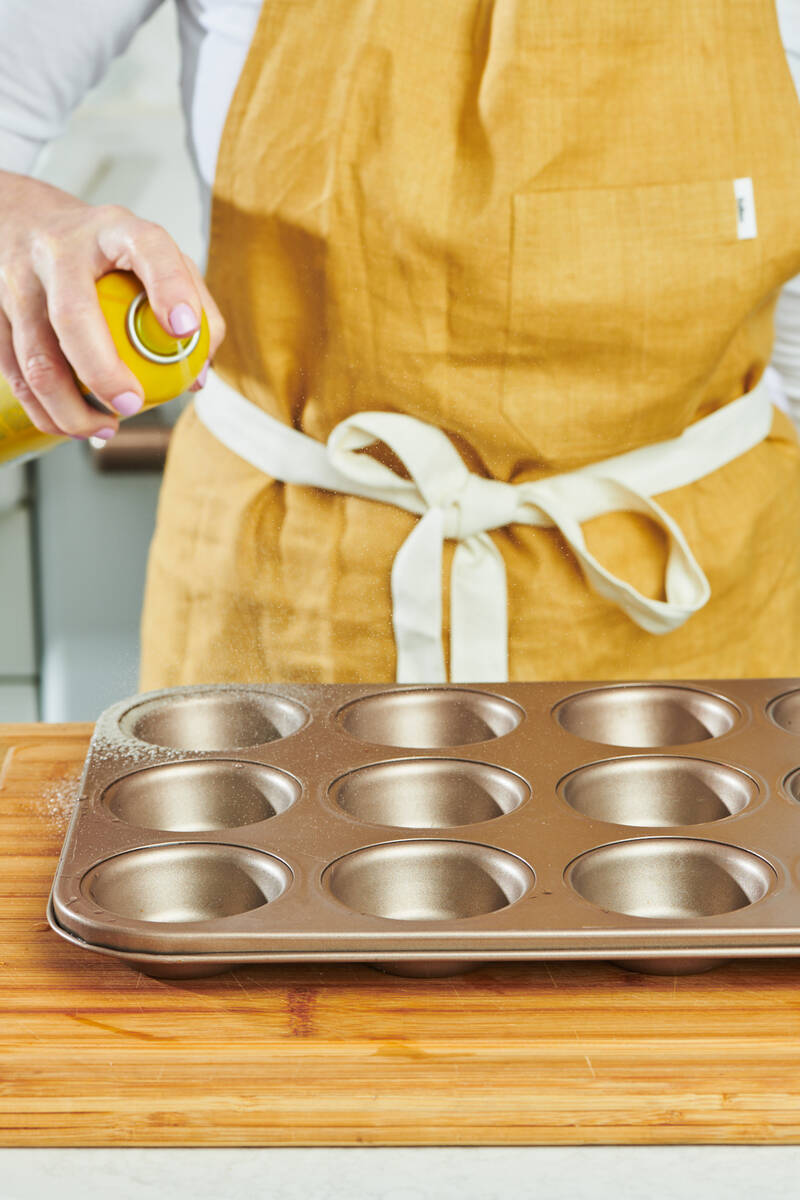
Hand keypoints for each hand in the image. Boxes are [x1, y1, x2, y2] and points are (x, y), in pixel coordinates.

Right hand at [0, 171, 225, 439]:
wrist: (21, 220)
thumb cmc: (102, 251)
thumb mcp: (151, 257)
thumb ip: (190, 304)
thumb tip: (198, 373)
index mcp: (112, 230)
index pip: (146, 248)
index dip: (169, 287)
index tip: (184, 330)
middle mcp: (59, 250)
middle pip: (73, 316)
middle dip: (103, 371)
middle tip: (132, 404)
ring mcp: (18, 280)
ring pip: (37, 358)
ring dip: (72, 407)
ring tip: (107, 427)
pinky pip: (15, 375)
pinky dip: (46, 411)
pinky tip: (74, 425)